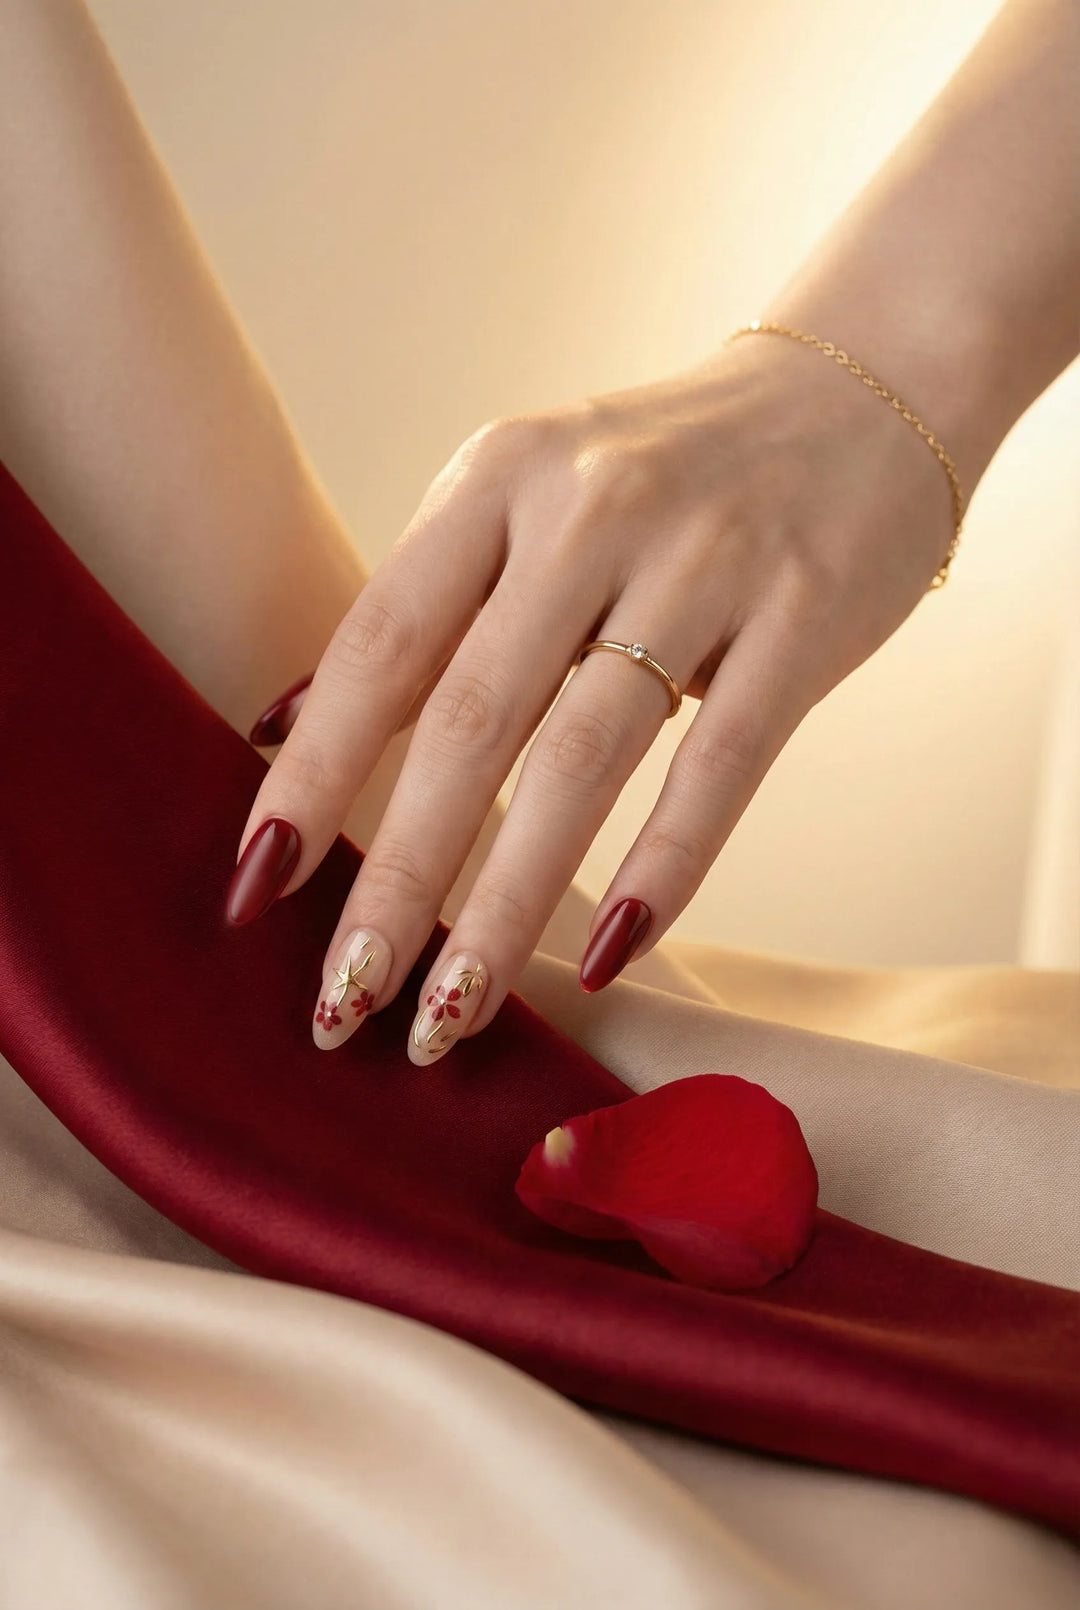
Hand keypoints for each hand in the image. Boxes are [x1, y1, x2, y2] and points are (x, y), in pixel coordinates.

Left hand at [227, 332, 956, 1059]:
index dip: (311, 776)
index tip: (255, 891)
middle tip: (343, 1004)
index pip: (380, 643)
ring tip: (450, 1017)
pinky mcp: (800, 619)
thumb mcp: (528, 494)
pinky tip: (611, 956)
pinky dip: (662, 871)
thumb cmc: (663, 475)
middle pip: (469, 722)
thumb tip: (285, 730)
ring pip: (583, 761)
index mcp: (499, 479)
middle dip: (396, 880)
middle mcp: (590, 511)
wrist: (860, 390)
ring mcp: (704, 563)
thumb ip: (428, 603)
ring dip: (508, 907)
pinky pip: (719, 769)